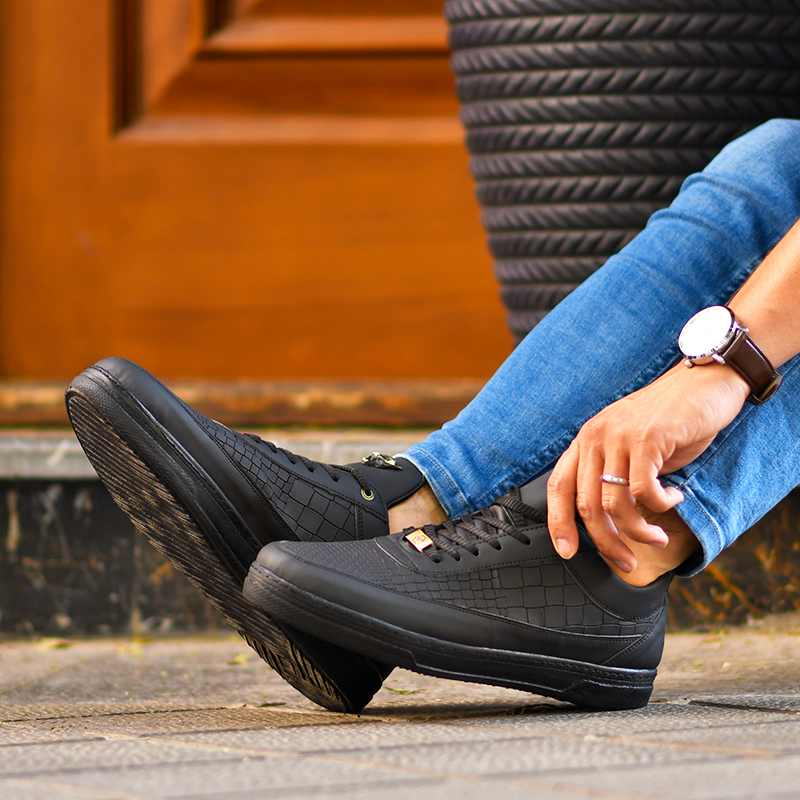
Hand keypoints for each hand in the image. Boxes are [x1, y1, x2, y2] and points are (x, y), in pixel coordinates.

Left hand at [546, 361, 749, 571]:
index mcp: (586, 440)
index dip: (558, 523)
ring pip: (614, 503)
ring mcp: (619, 436)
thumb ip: (615, 474)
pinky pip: (643, 490)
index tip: (567, 551)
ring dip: (637, 530)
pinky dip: (660, 505)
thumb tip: (609, 523)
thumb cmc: (670, 420)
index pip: (558, 486)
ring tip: (655, 537)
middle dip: (606, 542)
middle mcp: (595, 436)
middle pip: (586, 504)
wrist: (705, 381)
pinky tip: (674, 500)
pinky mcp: (647, 438)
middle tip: (626, 563)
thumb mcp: (631, 445)